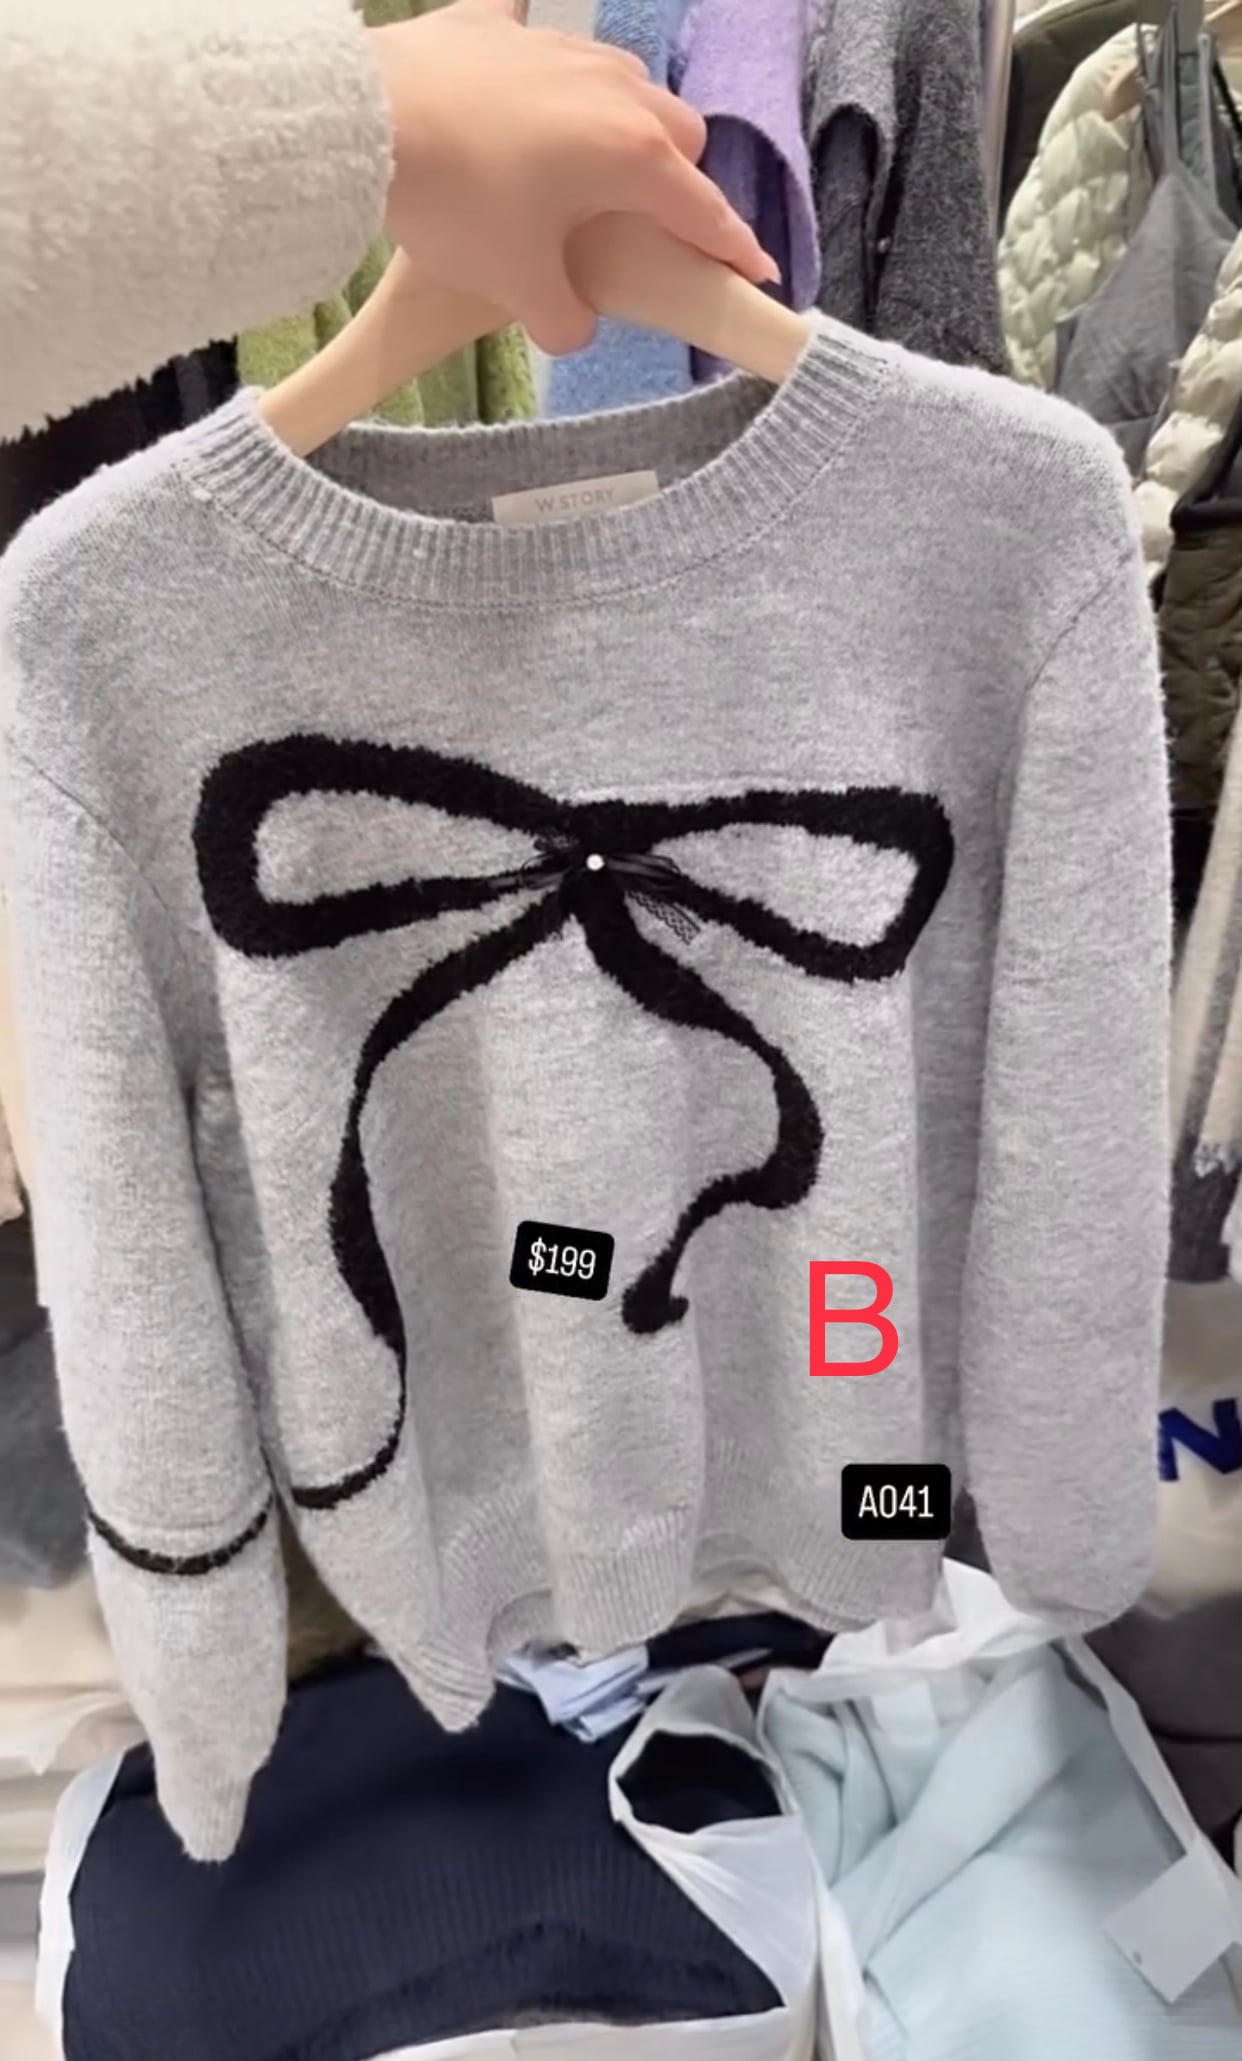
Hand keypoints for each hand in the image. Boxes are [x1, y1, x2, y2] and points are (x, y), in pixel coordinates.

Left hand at [370, 0, 776, 355]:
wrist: (368, 120)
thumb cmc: (458, 203)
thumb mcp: (517, 285)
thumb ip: (564, 318)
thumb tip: (572, 327)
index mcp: (633, 157)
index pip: (703, 212)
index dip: (731, 249)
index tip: (754, 272)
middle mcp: (612, 91)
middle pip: (678, 132)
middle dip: (676, 177)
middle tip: (642, 220)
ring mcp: (557, 47)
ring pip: (622, 81)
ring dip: (619, 121)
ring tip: (581, 163)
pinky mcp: (495, 25)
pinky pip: (533, 32)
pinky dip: (535, 62)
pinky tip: (513, 76)